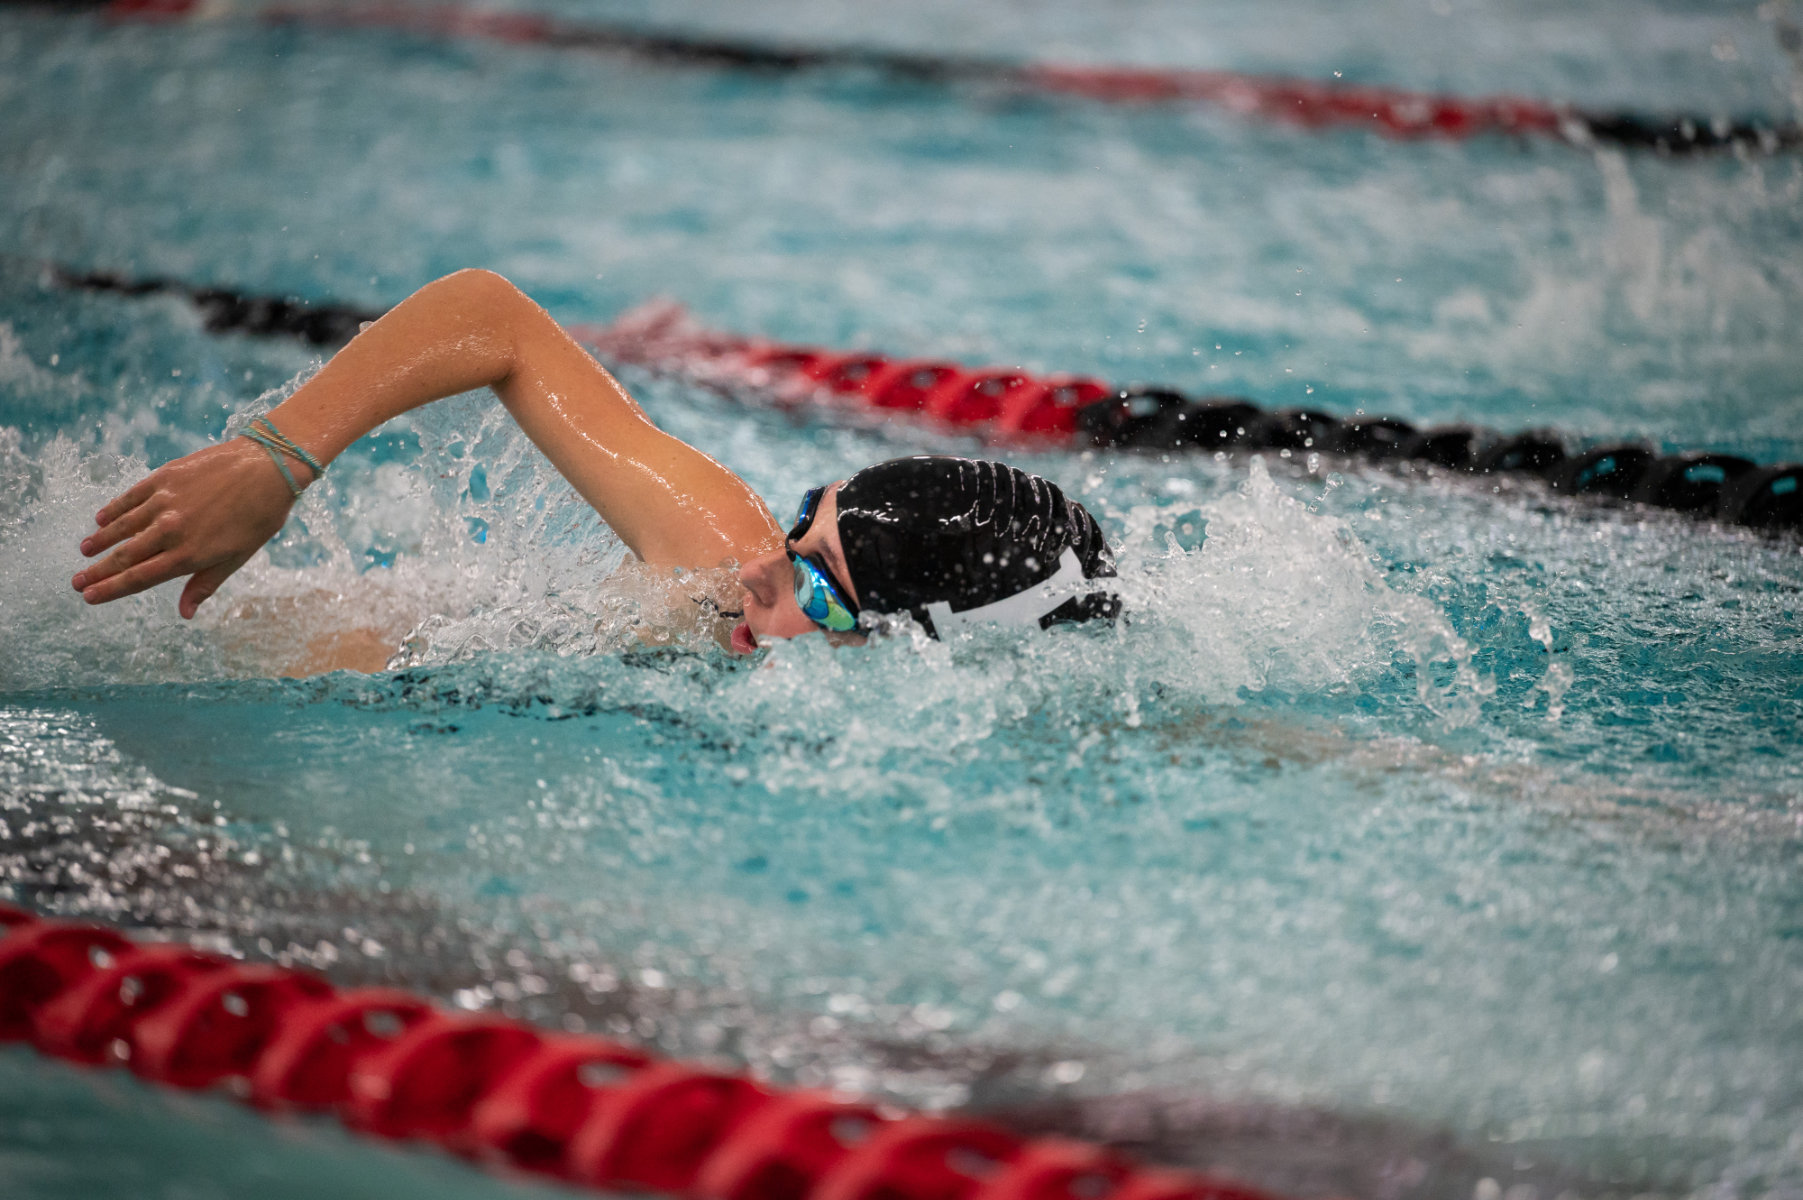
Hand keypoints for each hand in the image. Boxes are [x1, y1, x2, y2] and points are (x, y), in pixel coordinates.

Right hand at [71, 438, 300, 617]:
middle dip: (98, 571)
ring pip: (122, 526)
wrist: (268, 467)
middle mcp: (171, 529)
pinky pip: (130, 497)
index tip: (89, 597)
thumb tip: (184, 614)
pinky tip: (101, 519)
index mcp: (189, 554)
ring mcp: (164, 501)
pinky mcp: (164, 477)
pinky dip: (114, 510)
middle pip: (125, 555)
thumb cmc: (259, 517)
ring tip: (85, 551)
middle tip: (76, 582)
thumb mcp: (237, 557)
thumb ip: (205, 584)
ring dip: (101, 540)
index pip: (140, 578)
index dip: (111, 589)